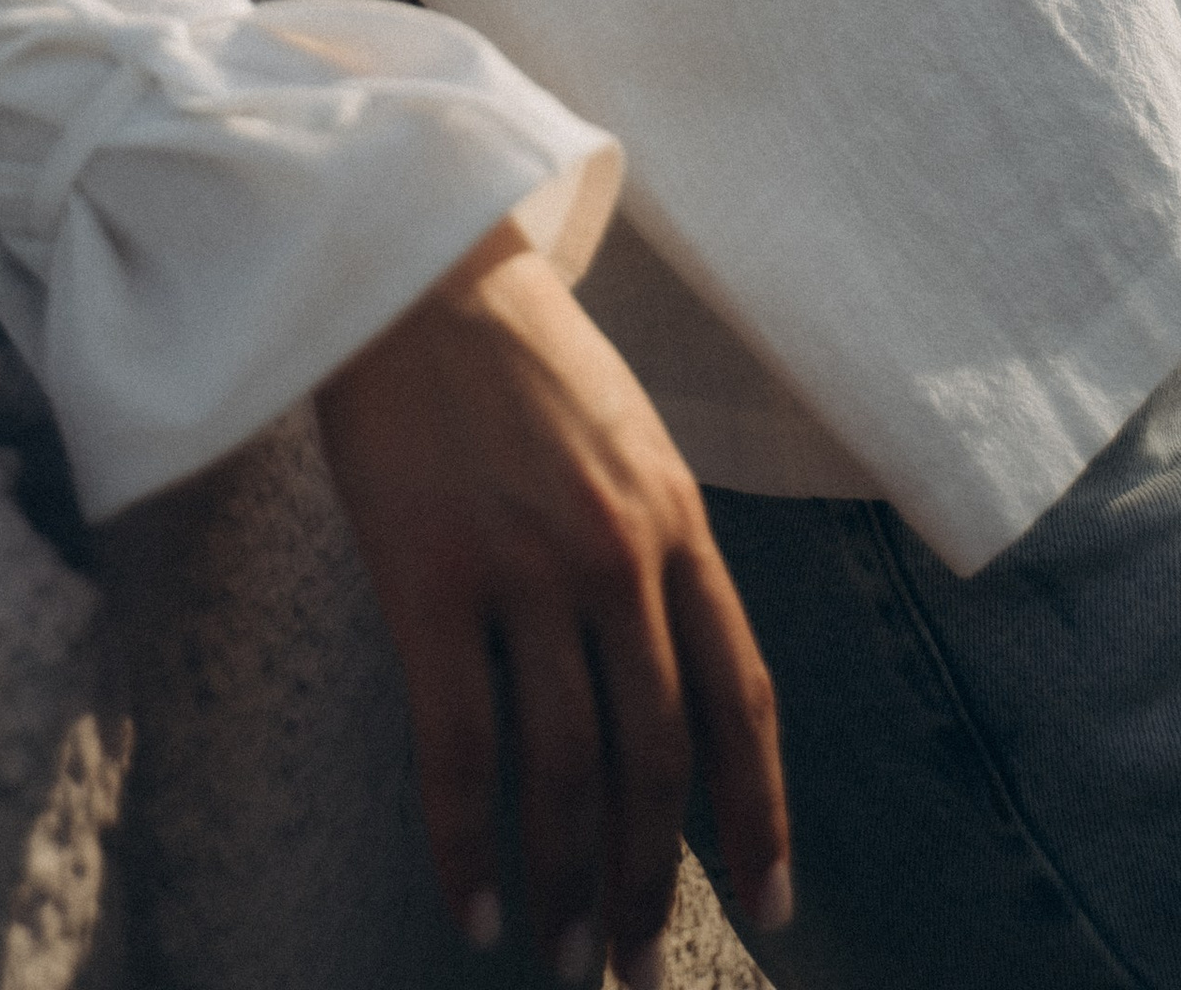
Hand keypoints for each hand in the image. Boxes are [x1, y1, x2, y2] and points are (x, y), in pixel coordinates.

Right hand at [316, 217, 792, 983]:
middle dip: (650, 885)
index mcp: (677, 521)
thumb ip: (652, 544)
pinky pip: (456, 744)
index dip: (759, 815)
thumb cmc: (513, 352)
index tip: (768, 908)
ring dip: (564, 886)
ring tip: (556, 959)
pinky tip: (468, 909)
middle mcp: (618, 555)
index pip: (742, 699)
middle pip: (656, 759)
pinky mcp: (428, 577)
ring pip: (564, 769)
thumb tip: (667, 671)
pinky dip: (466, 843)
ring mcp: (524, 568)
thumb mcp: (624, 439)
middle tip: (634, 973)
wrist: (413, 262)